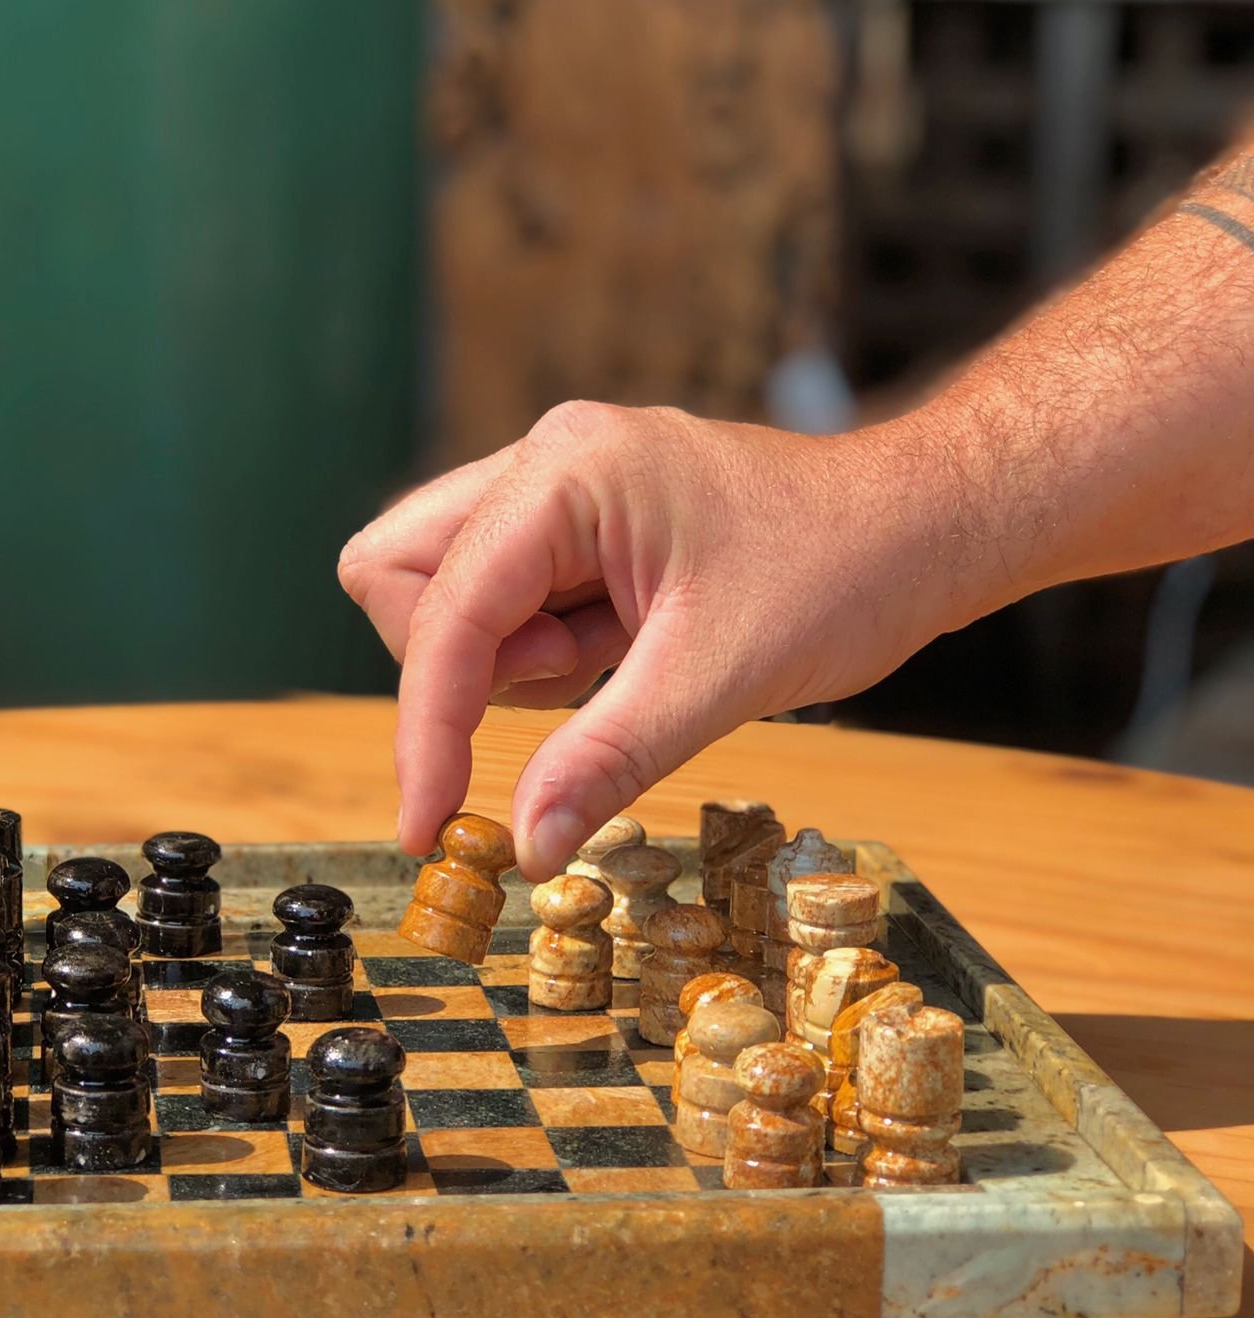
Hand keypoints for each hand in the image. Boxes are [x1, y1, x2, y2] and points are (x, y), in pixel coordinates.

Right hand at [339, 400, 965, 879]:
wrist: (924, 524)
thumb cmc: (845, 571)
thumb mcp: (719, 678)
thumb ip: (606, 760)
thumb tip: (525, 848)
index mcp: (567, 472)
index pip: (441, 610)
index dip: (426, 728)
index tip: (429, 826)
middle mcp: (545, 464)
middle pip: (400, 574)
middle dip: (452, 665)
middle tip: (562, 690)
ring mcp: (559, 491)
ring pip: (446, 593)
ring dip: (508, 663)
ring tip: (621, 661)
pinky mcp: (579, 527)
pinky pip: (506, 606)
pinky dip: (543, 657)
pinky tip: (626, 651)